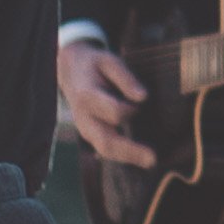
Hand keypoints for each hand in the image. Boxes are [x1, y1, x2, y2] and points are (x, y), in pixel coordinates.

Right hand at [54, 26, 150, 160]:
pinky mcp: (89, 134)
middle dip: (130, 151)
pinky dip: (123, 156)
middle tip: (153, 159)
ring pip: (105, 149)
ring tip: (150, 162)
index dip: (130, 110)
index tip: (144, 100)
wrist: (70, 71)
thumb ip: (125, 78)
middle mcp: (84, 117)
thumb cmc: (95, 65)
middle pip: (106, 140)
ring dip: (128, 158)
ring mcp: (85, 129)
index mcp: (88, 96)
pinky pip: (105, 149)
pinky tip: (141, 158)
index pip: (113, 111)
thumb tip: (143, 96)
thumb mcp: (109, 61)